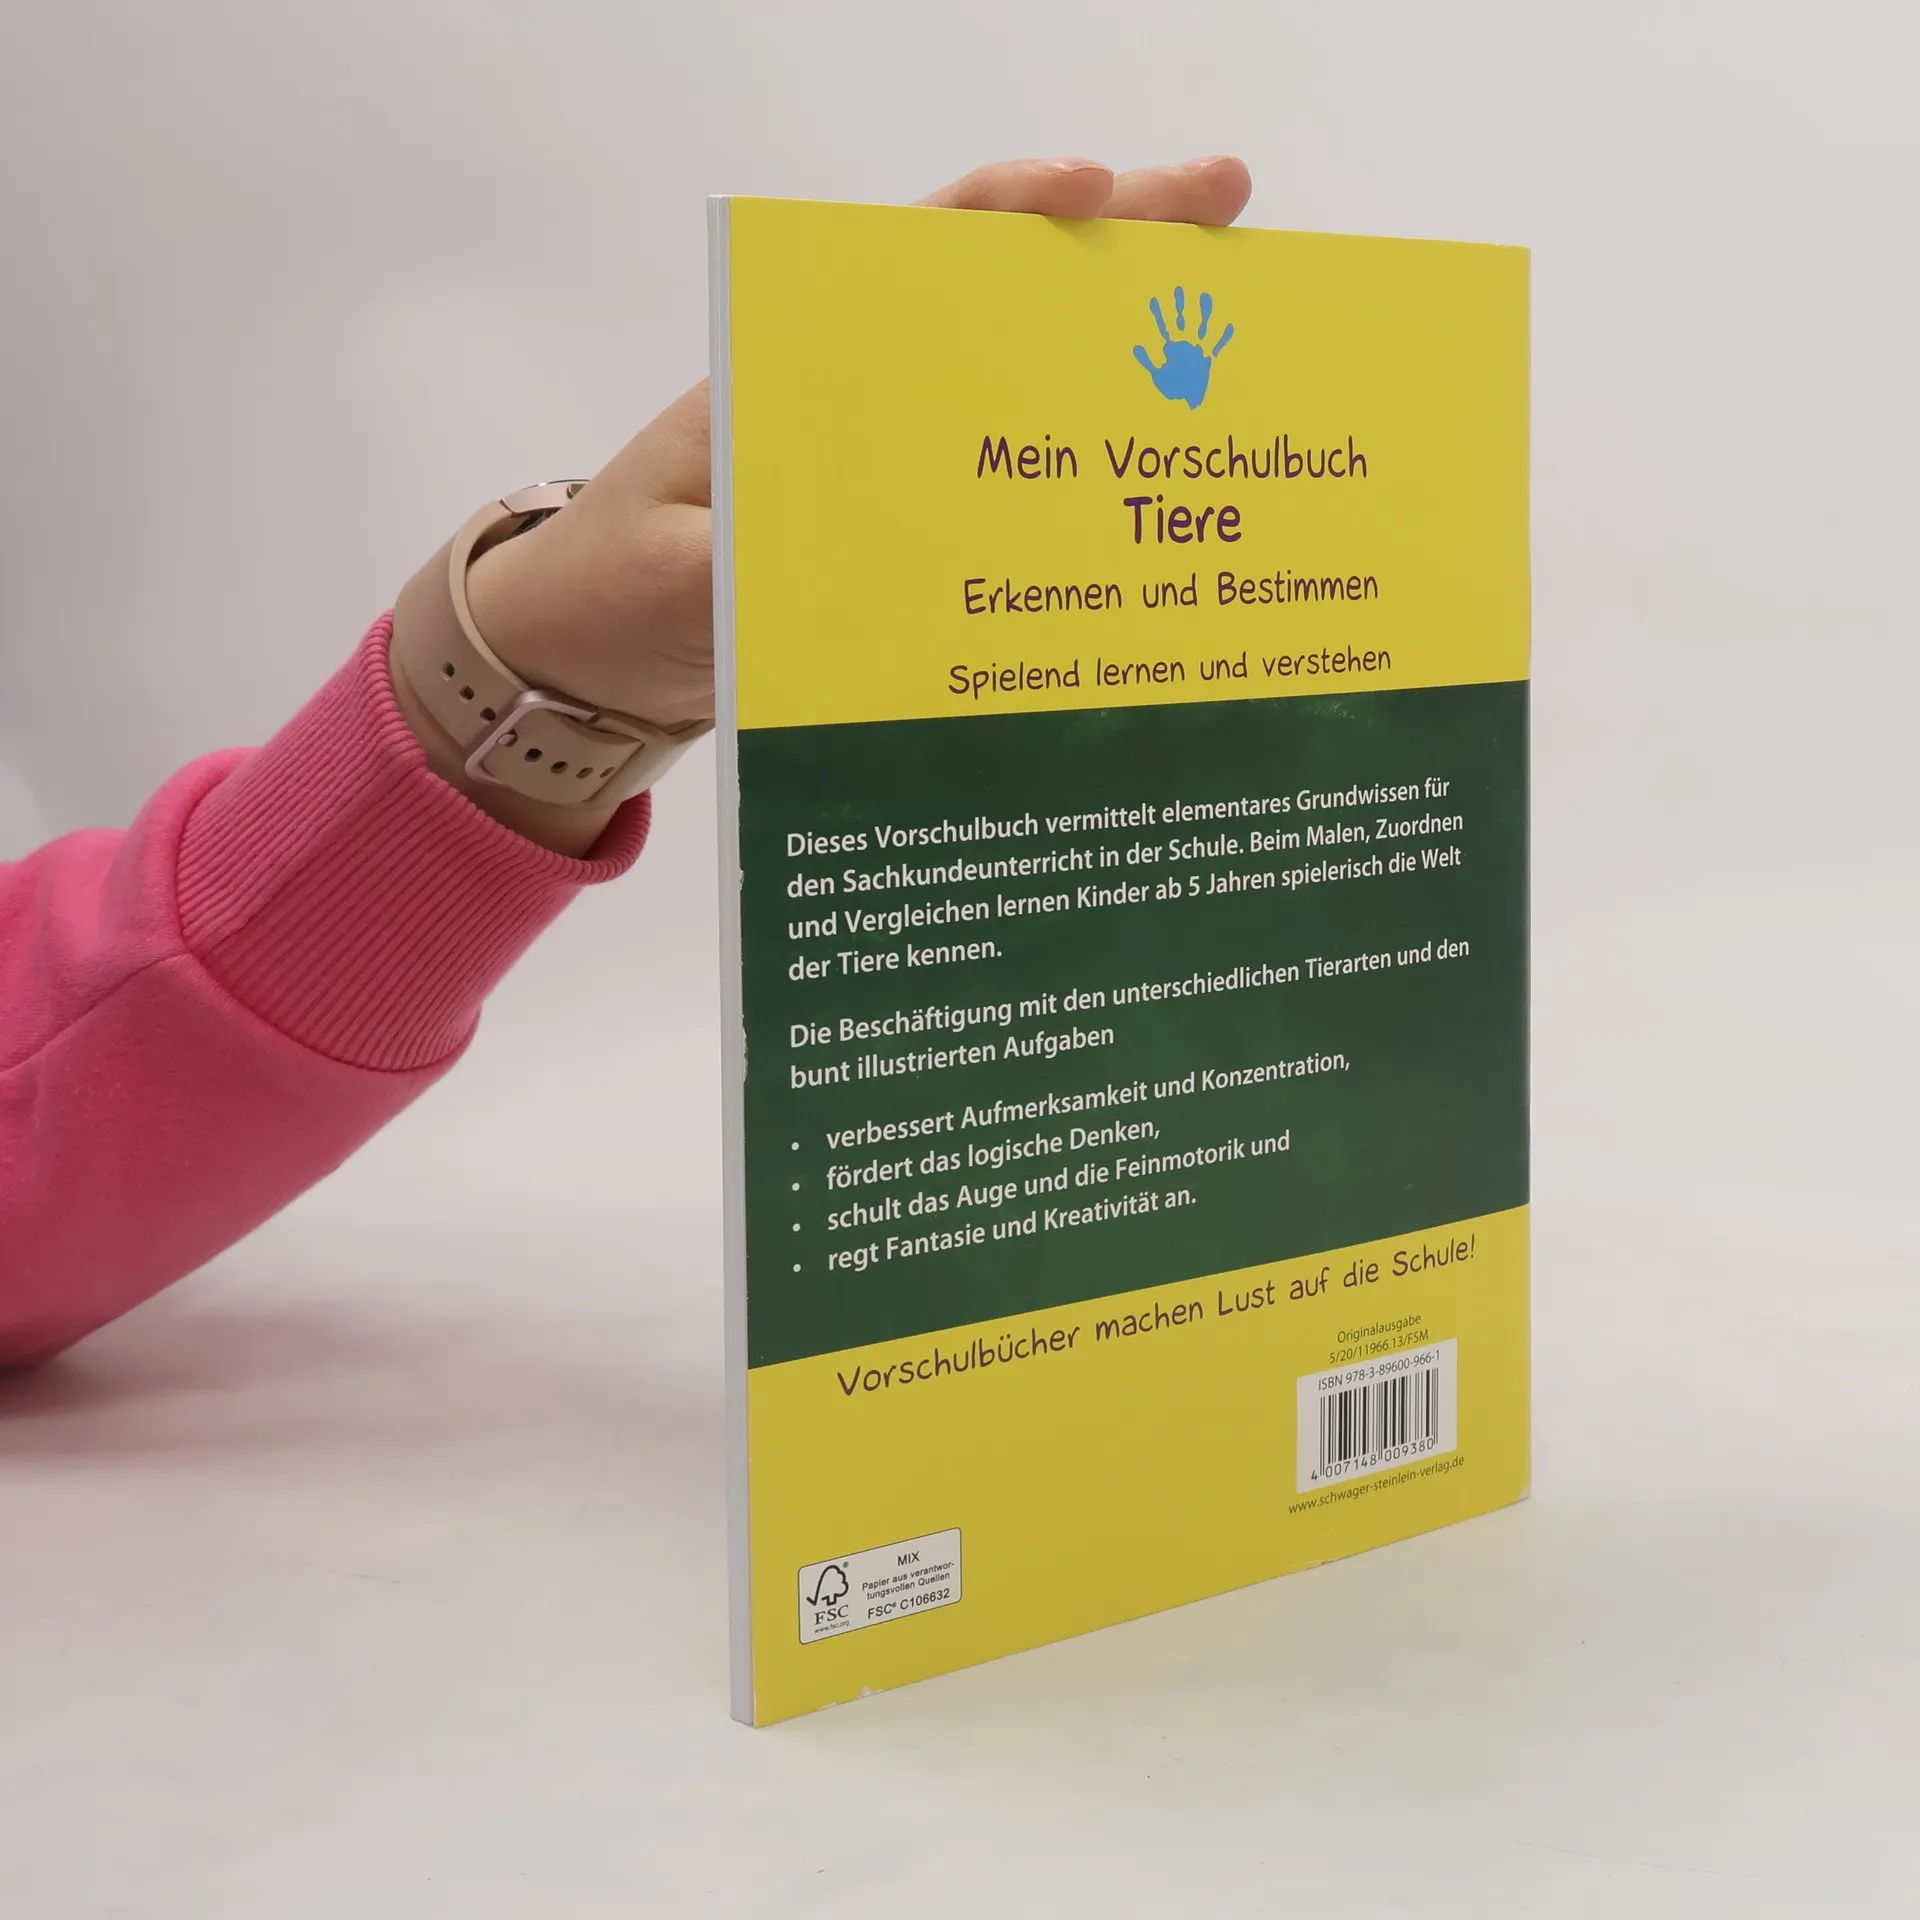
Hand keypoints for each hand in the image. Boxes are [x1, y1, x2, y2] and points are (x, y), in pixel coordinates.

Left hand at [392, 156, 1252, 853]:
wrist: (587, 658)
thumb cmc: (611, 590)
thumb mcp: (671, 578)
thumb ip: (746, 569)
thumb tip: (847, 573)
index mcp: (800, 372)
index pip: (913, 259)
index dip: (1008, 212)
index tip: (1092, 190)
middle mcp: (863, 401)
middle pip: (1004, 304)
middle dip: (1119, 250)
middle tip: (1230, 205)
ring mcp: (893, 469)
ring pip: (1025, 393)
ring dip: (1126, 364)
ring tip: (1247, 337)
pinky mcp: (907, 539)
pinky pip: (1011, 493)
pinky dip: (1088, 477)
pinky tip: (1166, 485)